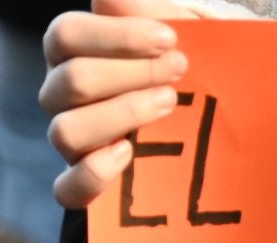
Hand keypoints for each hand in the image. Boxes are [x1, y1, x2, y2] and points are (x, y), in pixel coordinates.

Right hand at [40, 0, 208, 208]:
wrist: (214, 131)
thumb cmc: (190, 71)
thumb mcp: (189, 34)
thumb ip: (162, 11)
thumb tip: (122, 0)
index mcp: (74, 51)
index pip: (67, 33)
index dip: (117, 35)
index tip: (171, 39)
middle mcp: (62, 93)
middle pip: (72, 79)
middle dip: (132, 73)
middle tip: (179, 71)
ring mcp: (71, 140)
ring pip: (65, 131)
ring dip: (120, 116)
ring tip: (168, 104)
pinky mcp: (83, 185)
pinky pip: (67, 189)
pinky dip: (93, 175)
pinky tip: (130, 155)